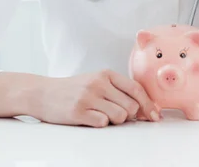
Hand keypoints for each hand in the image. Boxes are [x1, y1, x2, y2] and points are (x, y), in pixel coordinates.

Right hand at [36, 69, 160, 126]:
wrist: (43, 93)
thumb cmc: (75, 89)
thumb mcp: (97, 81)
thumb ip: (118, 90)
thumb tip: (144, 109)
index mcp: (106, 74)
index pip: (136, 89)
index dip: (149, 105)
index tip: (155, 116)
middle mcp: (99, 82)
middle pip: (131, 106)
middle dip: (129, 115)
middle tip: (116, 114)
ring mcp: (88, 96)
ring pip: (119, 116)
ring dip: (114, 121)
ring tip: (101, 114)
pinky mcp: (78, 111)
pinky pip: (102, 123)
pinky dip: (100, 124)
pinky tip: (90, 118)